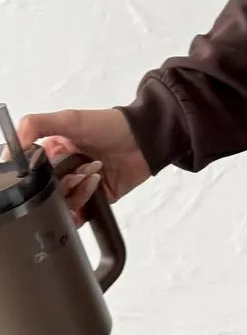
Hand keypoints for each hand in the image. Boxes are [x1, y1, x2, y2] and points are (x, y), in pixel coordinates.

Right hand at [0, 108, 150, 226]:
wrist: (145, 140)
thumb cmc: (110, 125)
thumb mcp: (69, 119)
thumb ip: (36, 125)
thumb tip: (13, 143)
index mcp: (51, 151)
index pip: (28, 169)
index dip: (29, 173)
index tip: (34, 171)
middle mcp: (62, 170)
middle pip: (43, 190)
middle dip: (57, 183)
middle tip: (74, 171)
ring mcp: (77, 187)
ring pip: (59, 204)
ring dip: (74, 191)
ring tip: (92, 173)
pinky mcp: (93, 201)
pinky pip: (77, 215)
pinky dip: (81, 208)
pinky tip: (94, 187)